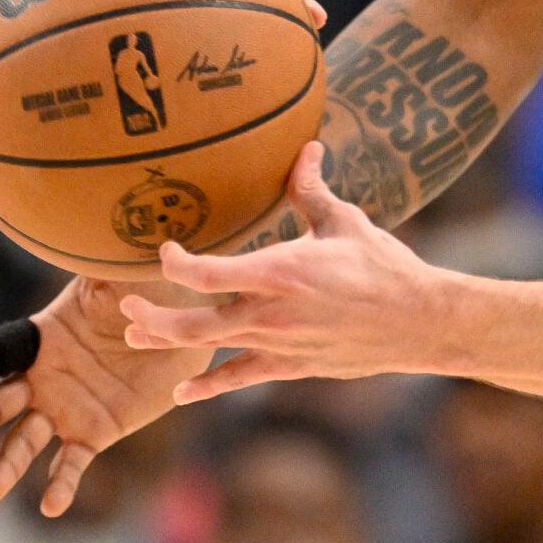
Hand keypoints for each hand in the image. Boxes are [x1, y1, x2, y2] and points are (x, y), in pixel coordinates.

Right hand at [0, 274, 215, 515]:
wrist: (189, 322)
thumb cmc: (148, 288)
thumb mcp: (117, 274)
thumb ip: (91, 268)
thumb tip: (68, 235)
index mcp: (39, 338)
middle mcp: (42, 378)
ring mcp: (64, 408)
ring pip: (24, 442)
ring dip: (6, 466)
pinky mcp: (94, 432)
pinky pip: (70, 463)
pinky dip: (59, 485)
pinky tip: (51, 507)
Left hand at [120, 142, 446, 403]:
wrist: (418, 321)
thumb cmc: (385, 266)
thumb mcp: (345, 222)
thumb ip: (312, 189)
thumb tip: (305, 146)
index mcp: (279, 272)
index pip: (207, 273)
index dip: (176, 263)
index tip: (164, 250)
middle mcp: (270, 313)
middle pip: (192, 321)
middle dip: (152, 315)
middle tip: (124, 304)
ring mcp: (278, 344)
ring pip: (208, 350)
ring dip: (168, 342)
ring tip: (135, 336)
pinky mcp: (292, 365)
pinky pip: (240, 379)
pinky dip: (208, 388)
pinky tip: (182, 395)